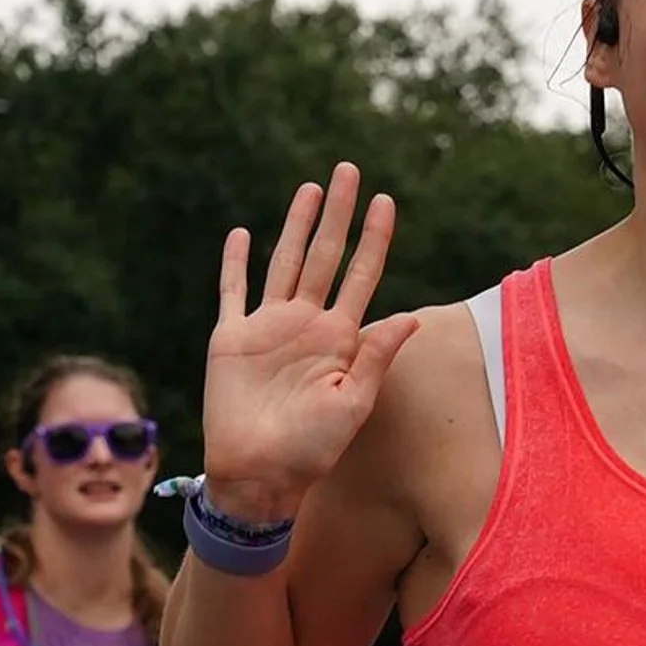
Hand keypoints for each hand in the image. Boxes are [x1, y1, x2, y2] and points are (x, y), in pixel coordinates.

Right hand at [201, 163, 420, 523]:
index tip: (386, 202)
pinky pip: (233, 292)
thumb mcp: (353, 403)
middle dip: (338, 214)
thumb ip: (377, 357)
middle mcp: (306, 325)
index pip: (362, 276)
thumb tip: (413, 317)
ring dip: (297, 225)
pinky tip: (242, 234)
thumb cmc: (312, 450)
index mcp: (340, 338)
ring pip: (284, 262)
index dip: (374, 238)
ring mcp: (269, 328)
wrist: (259, 475)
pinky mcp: (232, 338)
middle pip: (325, 255)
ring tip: (311, 189)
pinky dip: (236, 263)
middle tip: (349, 170)